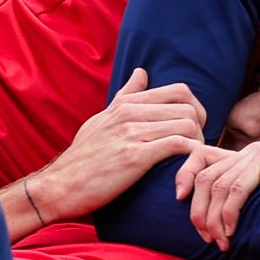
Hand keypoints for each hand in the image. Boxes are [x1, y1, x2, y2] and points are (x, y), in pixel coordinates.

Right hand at [23, 68, 205, 224]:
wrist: (58, 187)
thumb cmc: (82, 159)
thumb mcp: (100, 120)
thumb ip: (124, 96)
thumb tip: (141, 72)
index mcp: (125, 104)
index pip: (179, 90)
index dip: (195, 109)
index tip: (193, 130)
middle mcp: (130, 113)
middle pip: (188, 107)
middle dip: (201, 128)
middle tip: (195, 148)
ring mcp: (132, 133)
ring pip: (187, 124)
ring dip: (197, 144)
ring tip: (190, 161)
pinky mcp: (135, 157)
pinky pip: (178, 145)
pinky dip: (190, 157)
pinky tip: (185, 171)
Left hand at [173, 139, 259, 250]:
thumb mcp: (256, 209)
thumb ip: (232, 203)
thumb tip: (196, 216)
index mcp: (247, 158)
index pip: (200, 155)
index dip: (184, 175)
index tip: (178, 200)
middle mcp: (253, 150)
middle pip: (205, 173)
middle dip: (198, 210)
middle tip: (206, 238)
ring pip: (217, 183)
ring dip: (213, 218)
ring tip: (220, 242)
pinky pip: (236, 188)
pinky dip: (228, 213)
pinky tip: (232, 233)